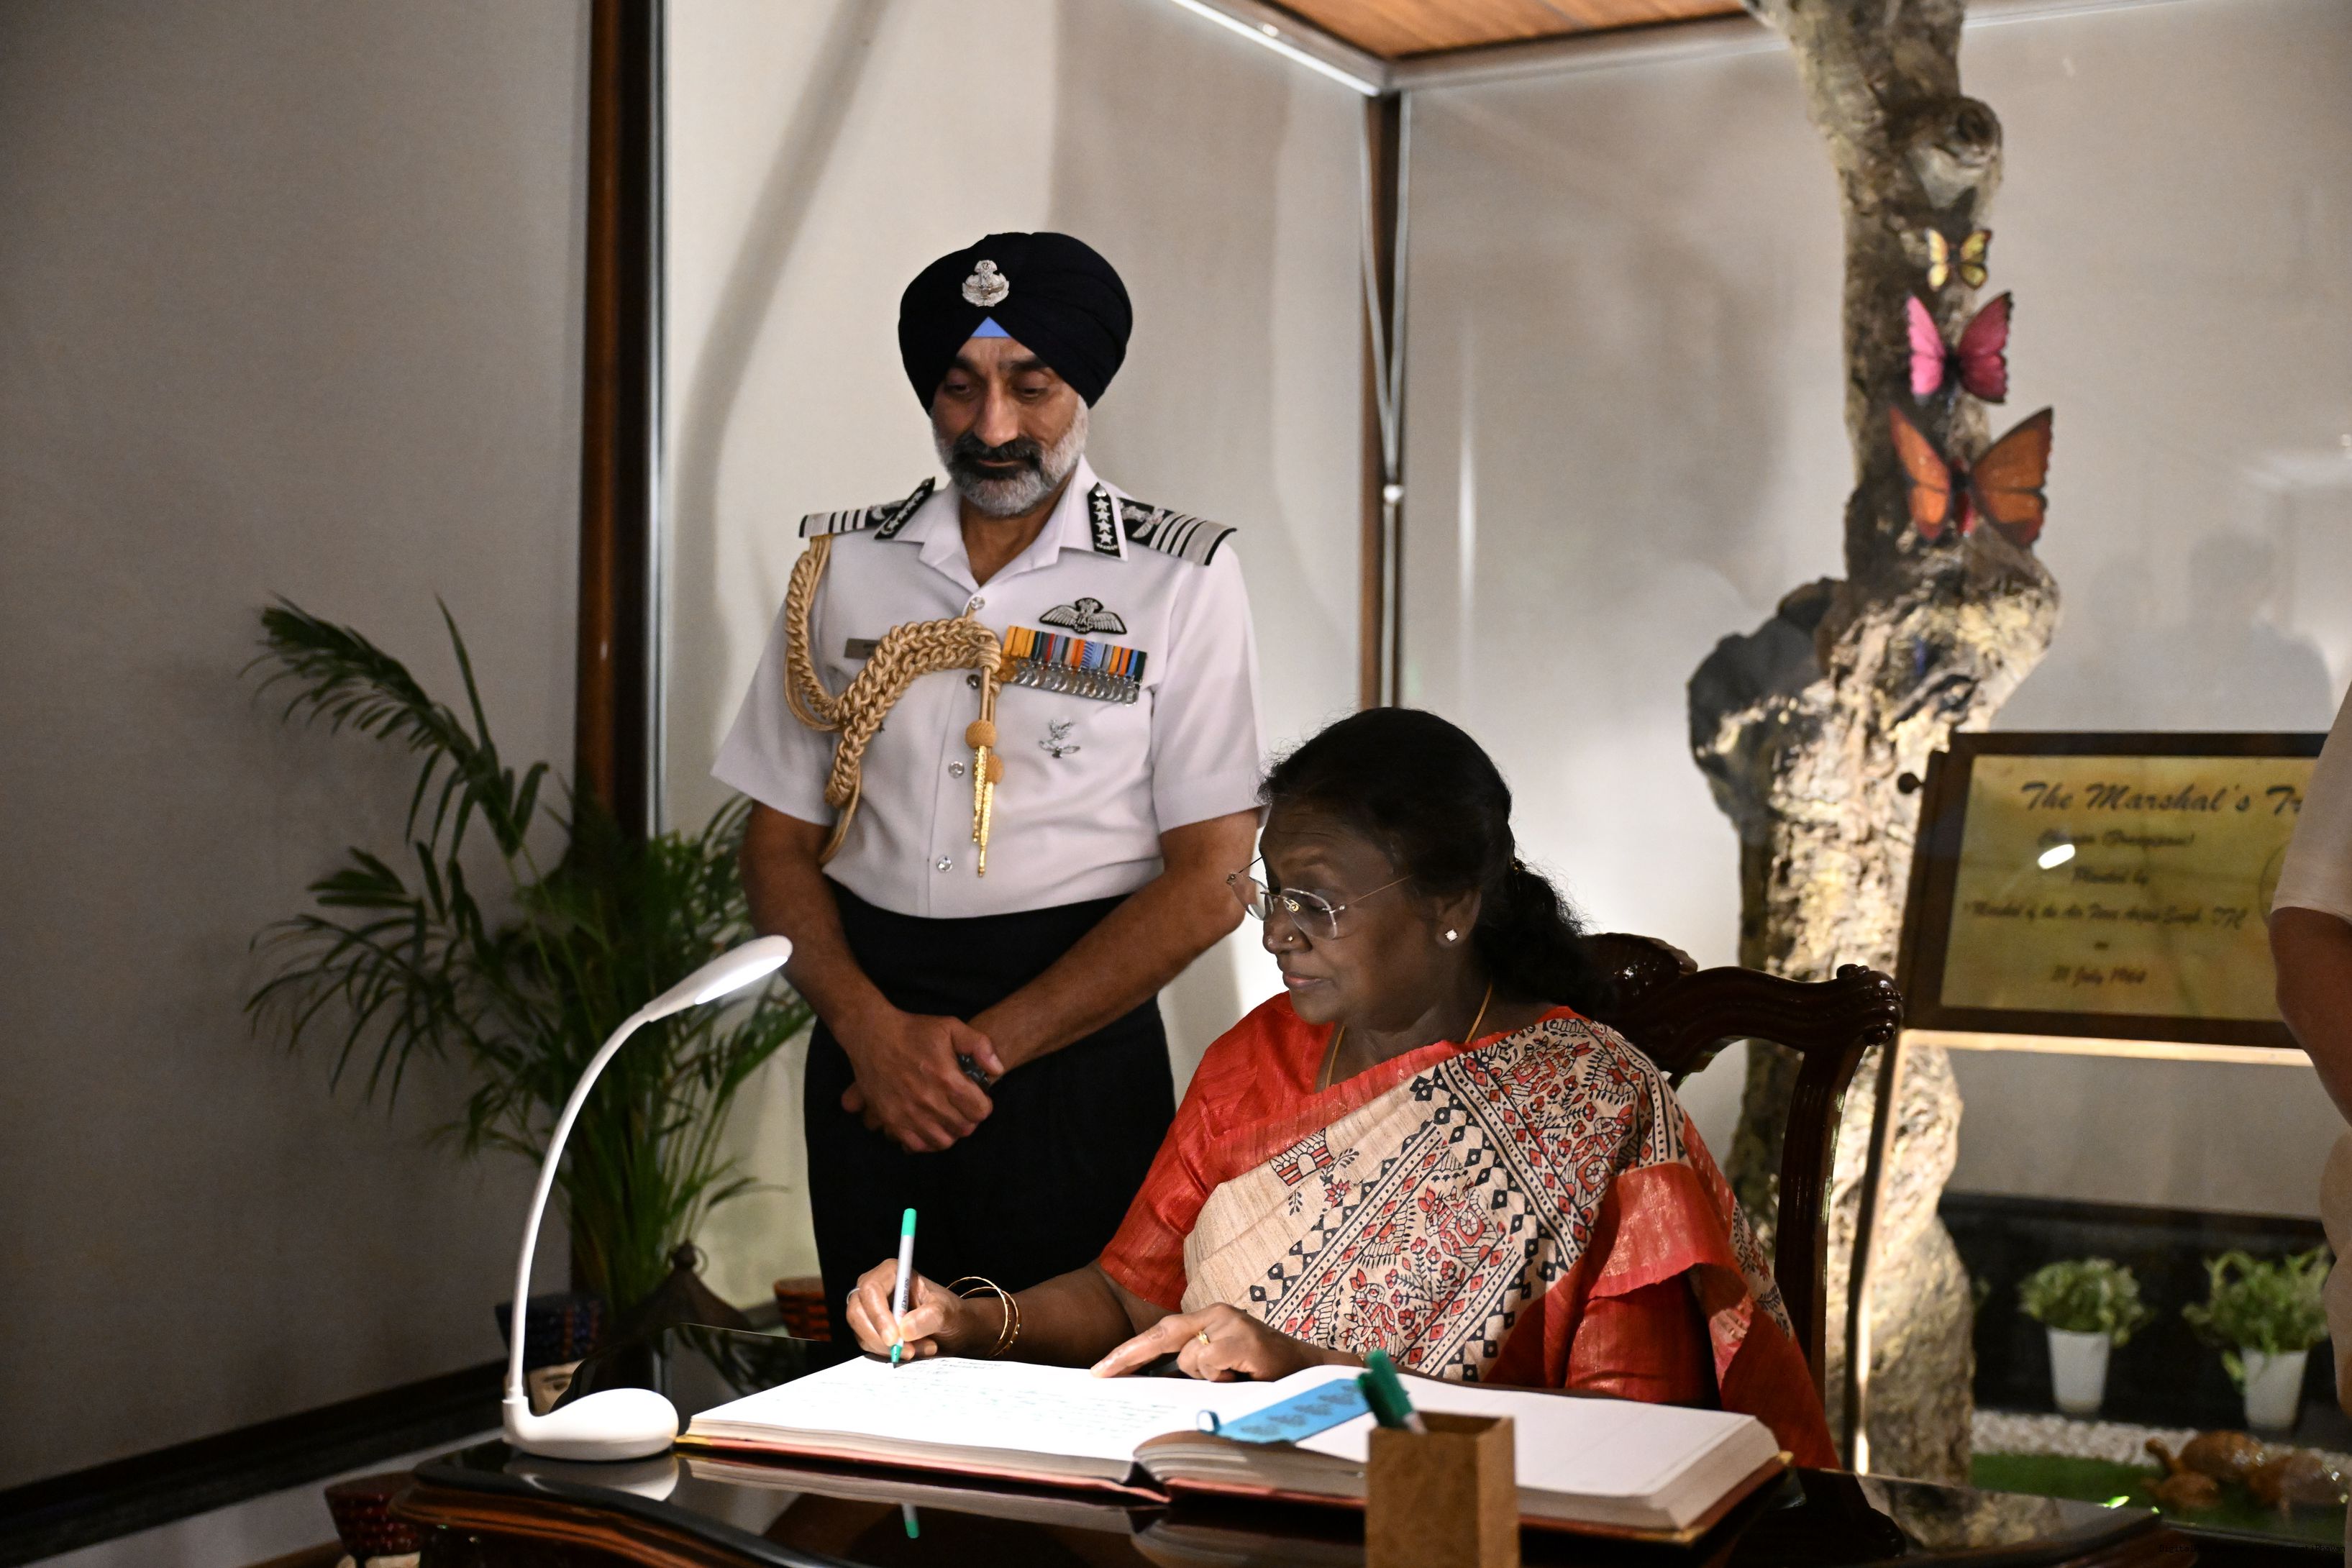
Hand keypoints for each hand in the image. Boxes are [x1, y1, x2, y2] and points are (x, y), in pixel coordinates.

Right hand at [834, 1007, 1004, 1151]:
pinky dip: (927, 1140)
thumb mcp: (951, 1026)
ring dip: (950, 1131)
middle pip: (963, 1128)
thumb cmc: (914, 1030)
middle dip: (969, 1118)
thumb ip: (980, 1045)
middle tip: (963, 1107)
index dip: (983, 1106)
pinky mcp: (891, 1120)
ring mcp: (908, 1113)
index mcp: (947, 1078)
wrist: (872, 1035)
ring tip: (947, 1117)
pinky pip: (917, 1145)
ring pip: (943, 1141)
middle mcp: (929, 1100)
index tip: (977, 1098)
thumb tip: (996, 1070)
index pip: (980, 1111)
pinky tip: (929, 1126)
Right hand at [844, 1258, 996, 1360]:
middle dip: (879, 1337)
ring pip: (861, 1332)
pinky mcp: (870, 1329)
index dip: (878, 1314)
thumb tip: (904, 1329)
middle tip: (907, 1351)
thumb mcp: (947, 1312)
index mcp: (892, 1272)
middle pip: (857, 1312)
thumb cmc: (949, 1313)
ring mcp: (870, 1309)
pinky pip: (868, 1344)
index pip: (871, 1289)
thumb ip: (929, 1317)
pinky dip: (888, 1353)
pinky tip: (913, 1351)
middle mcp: (876, 1288)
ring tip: (921, 1349)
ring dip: (888, 1348)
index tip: (894, 1338)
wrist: (951, 1329)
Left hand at [1090, 1303, 1351, 1382]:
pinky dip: (1219, 1376)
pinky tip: (1241, 1376)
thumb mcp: (1224, 1369)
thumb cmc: (1265, 1374)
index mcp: (1210, 1318)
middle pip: (1162, 1333)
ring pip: (1189, 1358)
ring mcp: (1230, 1323)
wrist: (1312, 1372)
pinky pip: (1209, 1362)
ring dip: (1204, 1377)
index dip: (1129, 1351)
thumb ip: (1195, 1369)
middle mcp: (1217, 1313)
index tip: (1099, 1370)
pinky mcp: (1242, 1337)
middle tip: (1100, 1374)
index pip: (1160, 1332)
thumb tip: (1153, 1384)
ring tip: (1233, 1379)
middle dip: (1128, 1356)